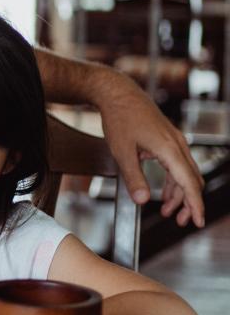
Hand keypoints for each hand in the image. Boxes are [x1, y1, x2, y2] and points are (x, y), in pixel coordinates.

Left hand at [96, 71, 204, 227]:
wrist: (117, 93)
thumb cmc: (119, 118)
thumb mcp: (122, 151)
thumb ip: (133, 177)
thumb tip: (142, 201)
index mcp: (169, 148)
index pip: (189, 183)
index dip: (195, 204)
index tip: (198, 221)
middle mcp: (177, 144)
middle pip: (191, 180)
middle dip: (188, 203)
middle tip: (179, 222)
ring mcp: (174, 140)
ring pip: (185, 173)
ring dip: (179, 194)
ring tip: (167, 212)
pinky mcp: (167, 138)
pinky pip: (177, 164)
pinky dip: (172, 180)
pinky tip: (163, 193)